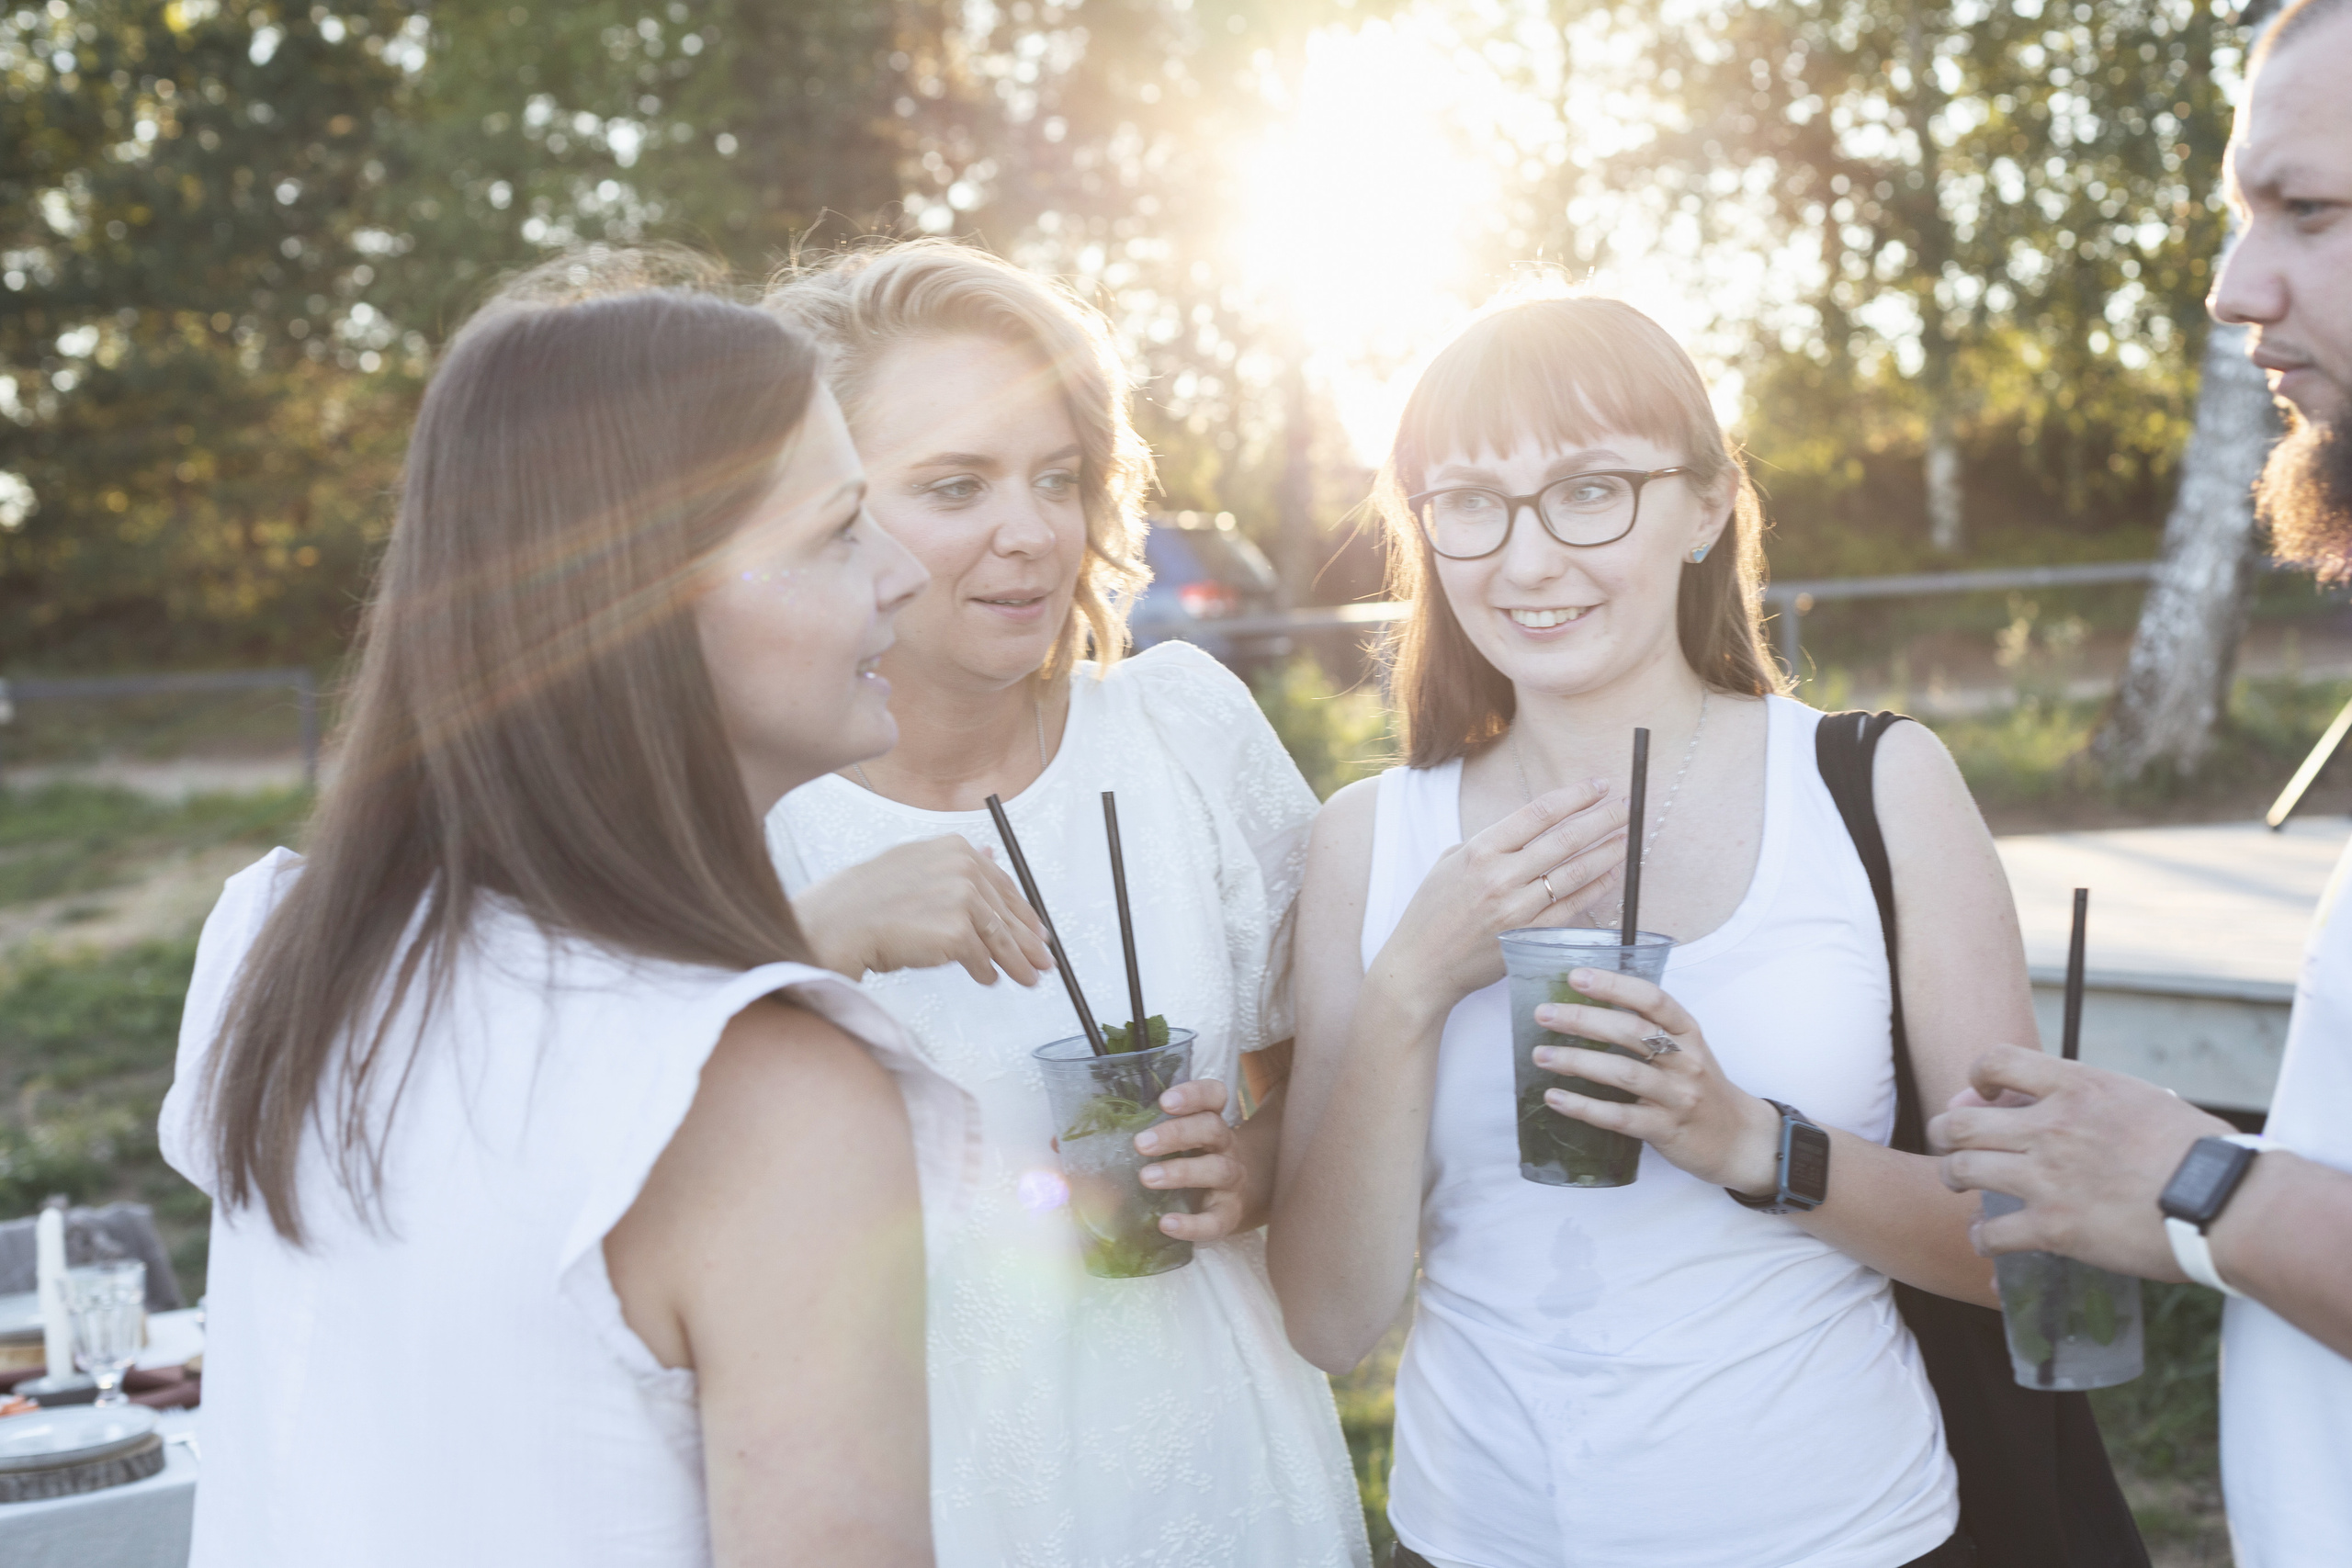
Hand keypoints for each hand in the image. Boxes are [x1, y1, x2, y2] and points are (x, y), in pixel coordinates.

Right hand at [793, 836, 1052, 985]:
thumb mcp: (914, 866)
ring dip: (1016, 963)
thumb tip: (991, 856)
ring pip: (1000, 938)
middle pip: (1006, 911)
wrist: (838, 923)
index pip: (1002, 883)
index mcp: (954, 849)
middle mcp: (963, 868)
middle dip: (1028, 941)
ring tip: (1028, 978)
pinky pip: (982, 959)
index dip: (1021, 911)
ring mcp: (962, 898)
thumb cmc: (866, 901)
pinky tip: (988, 980)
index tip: (1035, 929)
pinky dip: (986, 972)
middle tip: (1043, 960)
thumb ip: (955, 864)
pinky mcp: (958, 930)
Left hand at [1135, 1079, 1247, 1241]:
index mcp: (1210, 1122)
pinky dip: (1192, 1224)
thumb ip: (1139, 1134)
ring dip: (1181, 1172)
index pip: (1213, 1096)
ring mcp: (1231, 1181)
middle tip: (1140, 1143)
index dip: (1194, 1095)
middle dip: (1176, 1133)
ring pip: (1217, 1169)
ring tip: (1146, 1178)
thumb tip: (1072, 1141)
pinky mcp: (1229, 1214)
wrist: (1238, 1199)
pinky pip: (1216, 1220)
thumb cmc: (1194, 1161)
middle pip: (1211, 1129)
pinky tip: (1166, 1224)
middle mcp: (1225, 1146)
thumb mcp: (1179, 1142)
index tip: (1165, 1101)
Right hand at [1370, 781, 1628, 1011]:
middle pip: (1564, 839)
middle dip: (1600, 819)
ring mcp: (1517, 908)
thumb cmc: (1430, 913)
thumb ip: (1485, 844)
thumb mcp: (1448, 864)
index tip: (1597, 786)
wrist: (1421, 966)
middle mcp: (1501, 876)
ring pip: (1574, 872)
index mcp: (1480, 850)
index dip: (1574, 796)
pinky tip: (1612, 874)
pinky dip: (1595, 889)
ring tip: (1628, 836)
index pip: (1538, 813)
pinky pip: (1571, 908)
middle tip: (1624, 807)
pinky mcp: (1529, 937)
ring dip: (1606, 852)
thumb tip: (1520, 831)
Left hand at [1532, 966, 1781, 1193]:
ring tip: (1541, 1056)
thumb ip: (1650, 1030)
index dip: (1615, 985)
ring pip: (1623, 1073)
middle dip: (1583, 1020)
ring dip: (1577, 1062)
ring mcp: (1677, 1096)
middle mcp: (1686, 1060)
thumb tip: (1588, 1008)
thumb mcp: (1687, 1050)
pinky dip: (1584, 1107)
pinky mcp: (1666, 1130)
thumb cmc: (1701, 1087)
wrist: (1740, 1140)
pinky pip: (1620, 1118)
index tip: (1577, 976)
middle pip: (1631, 1032)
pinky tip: (1556, 1098)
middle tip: (1544, 1014)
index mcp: (1689, 1033)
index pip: (1653, 999)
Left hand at [1928, 1044, 2232, 1278]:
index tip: (1981, 1094)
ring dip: (1953, 1178)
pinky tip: (1987, 1241)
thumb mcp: (2146, 1101)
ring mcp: (2048, 1177)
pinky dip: (1982, 1239)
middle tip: (1951, 1145)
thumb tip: (2078, 1104)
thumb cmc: (2203, 1153)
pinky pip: (1991, 1233)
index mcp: (2078, 1087)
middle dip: (1945, 1133)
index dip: (1977, 1076)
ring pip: (1963, 1170)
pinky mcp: (2054, 1227)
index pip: (1997, 1060)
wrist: (2225, 1202)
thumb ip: (2101, 1100)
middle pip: (1961, 1122)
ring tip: (1960, 1186)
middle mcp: (2052, 1126)